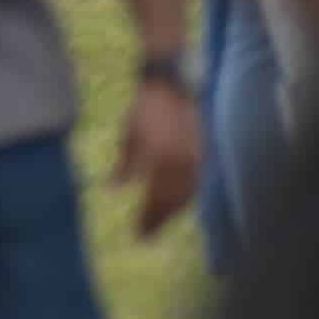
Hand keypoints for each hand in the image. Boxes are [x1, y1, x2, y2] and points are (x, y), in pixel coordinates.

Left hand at [113, 62, 204, 239]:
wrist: (173, 82)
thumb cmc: (146, 108)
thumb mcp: (129, 135)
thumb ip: (124, 165)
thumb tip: (113, 189)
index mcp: (160, 158)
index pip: (154, 198)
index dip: (147, 219)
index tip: (138, 236)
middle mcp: (181, 161)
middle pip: (172, 201)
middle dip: (159, 220)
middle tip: (147, 235)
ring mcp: (196, 157)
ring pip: (187, 194)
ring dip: (173, 212)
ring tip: (159, 223)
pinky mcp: (205, 152)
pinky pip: (198, 182)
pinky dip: (187, 197)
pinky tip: (178, 204)